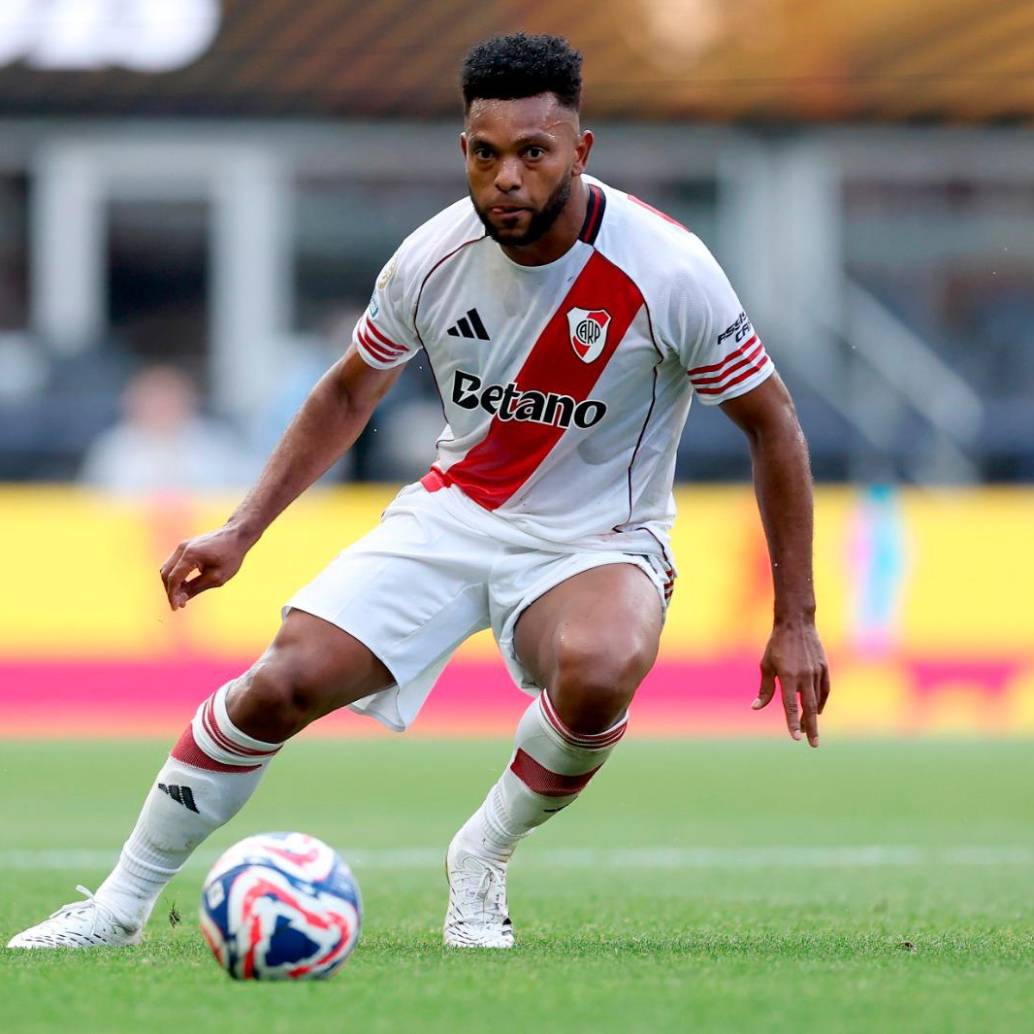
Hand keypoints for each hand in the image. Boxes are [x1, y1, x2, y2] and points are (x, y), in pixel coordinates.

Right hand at [159, 525, 253, 610]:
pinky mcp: (185, 546)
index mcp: (190, 555)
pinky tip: (186, 585)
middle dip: (171, 591)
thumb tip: (180, 600)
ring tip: (184, 596)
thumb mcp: (216, 577)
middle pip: (166, 574)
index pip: (173, 579)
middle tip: (181, 604)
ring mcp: (182, 546)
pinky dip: (176, 576)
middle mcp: (182, 548)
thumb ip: (196, 588)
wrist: (236, 535)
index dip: (173, 595)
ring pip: (167, 568)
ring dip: (172, 584)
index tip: (176, 608)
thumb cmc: (230, 556)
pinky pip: (173, 564)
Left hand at [752, 621, 829, 746]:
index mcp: (788, 677)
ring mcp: (817, 672)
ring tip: (810, 730)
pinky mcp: (824, 668)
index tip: (795, 737)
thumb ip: (765, 689)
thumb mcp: (766, 665)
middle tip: (813, 744)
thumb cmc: (777, 645)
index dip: (792, 722)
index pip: (791, 706)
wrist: (796, 623)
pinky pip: (824, 690)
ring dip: (813, 716)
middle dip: (811, 728)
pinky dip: (821, 701)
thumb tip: (756, 707)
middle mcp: (804, 676)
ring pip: (816, 700)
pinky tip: (817, 711)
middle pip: (808, 708)